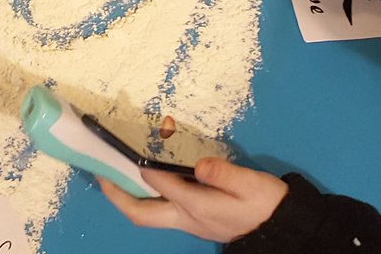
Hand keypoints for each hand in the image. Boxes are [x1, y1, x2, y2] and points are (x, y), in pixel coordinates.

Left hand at [99, 158, 287, 243]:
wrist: (281, 228)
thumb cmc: (266, 204)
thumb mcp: (251, 185)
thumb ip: (224, 174)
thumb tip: (199, 165)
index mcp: (199, 208)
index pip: (162, 186)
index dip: (143, 170)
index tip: (125, 152)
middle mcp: (187, 218)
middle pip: (142, 214)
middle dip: (117, 196)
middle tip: (99, 174)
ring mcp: (189, 222)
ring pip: (148, 214)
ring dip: (127, 197)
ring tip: (112, 174)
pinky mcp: (194, 218)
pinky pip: (159, 209)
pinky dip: (144, 196)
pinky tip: (142, 180)